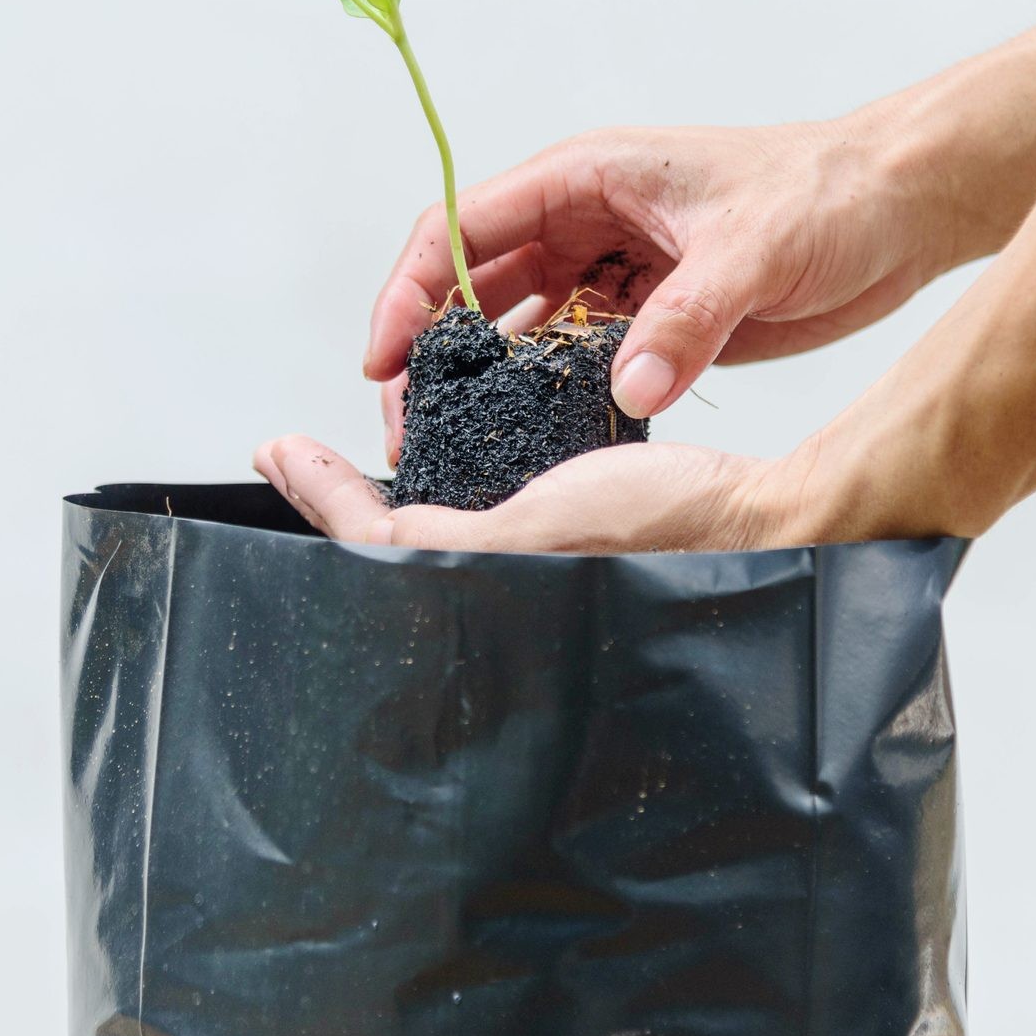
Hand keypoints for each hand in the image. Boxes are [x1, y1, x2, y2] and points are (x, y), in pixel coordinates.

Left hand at [253, 434, 807, 552]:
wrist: (760, 517)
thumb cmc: (668, 529)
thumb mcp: (530, 529)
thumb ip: (434, 544)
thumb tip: (358, 537)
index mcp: (490, 590)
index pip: (374, 548)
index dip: (318, 497)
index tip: (275, 448)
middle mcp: (507, 581)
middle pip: (397, 546)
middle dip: (345, 502)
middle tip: (295, 456)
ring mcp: (540, 558)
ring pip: (438, 522)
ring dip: (392, 483)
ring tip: (351, 446)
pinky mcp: (572, 532)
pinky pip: (491, 500)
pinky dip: (454, 470)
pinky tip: (444, 445)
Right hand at [363, 109, 961, 462]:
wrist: (901, 208)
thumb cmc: (828, 193)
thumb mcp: (753, 249)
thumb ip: (688, 320)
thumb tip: (627, 388)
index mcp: (586, 176)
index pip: (462, 228)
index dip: (412, 291)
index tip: (384, 358)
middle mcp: (586, 223)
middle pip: (475, 288)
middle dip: (433, 353)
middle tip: (407, 424)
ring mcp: (615, 274)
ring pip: (521, 331)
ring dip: (487, 384)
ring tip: (452, 444)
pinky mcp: (650, 320)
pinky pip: (579, 361)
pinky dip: (552, 398)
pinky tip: (533, 442)